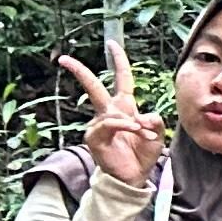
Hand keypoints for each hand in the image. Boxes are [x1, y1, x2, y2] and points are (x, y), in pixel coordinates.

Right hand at [55, 47, 165, 187]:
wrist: (133, 176)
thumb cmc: (143, 154)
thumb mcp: (157, 133)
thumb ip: (154, 120)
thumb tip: (142, 116)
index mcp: (124, 107)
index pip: (121, 79)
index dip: (118, 61)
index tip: (112, 44)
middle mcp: (108, 113)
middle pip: (93, 87)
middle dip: (79, 71)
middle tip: (63, 58)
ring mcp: (99, 125)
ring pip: (113, 112)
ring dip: (134, 124)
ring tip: (147, 135)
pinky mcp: (94, 137)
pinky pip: (110, 124)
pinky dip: (125, 126)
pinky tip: (136, 132)